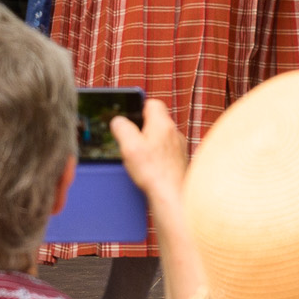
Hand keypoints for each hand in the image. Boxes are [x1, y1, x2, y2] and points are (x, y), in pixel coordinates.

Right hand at [111, 95, 190, 213]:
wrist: (173, 195)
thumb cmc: (154, 172)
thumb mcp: (129, 146)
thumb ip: (122, 128)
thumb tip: (118, 121)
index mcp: (162, 124)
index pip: (152, 103)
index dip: (138, 106)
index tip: (129, 116)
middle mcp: (174, 133)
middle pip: (156, 121)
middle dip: (142, 128)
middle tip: (130, 140)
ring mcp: (179, 147)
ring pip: (161, 137)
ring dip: (150, 143)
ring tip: (139, 157)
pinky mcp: (180, 161)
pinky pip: (166, 152)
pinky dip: (157, 156)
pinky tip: (149, 168)